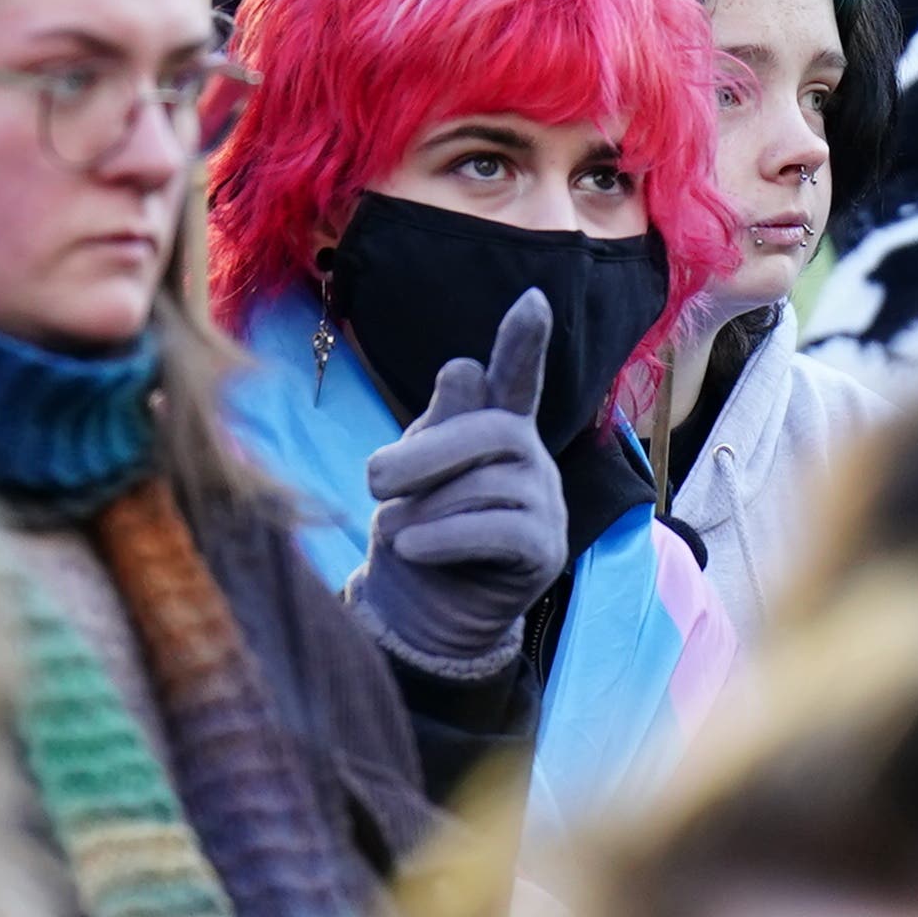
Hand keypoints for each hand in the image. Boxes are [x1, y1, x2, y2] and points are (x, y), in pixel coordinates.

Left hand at [347, 289, 566, 678]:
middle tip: (372, 479)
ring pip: (489, 483)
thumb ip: (436, 428)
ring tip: (392, 531)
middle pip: (493, 428)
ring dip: (425, 507)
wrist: (423, 617)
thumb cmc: (415, 532)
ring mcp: (545, 503)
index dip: (524, 341)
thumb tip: (463, 369)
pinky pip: (497, 529)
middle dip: (429, 450)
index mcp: (496, 426)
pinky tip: (411, 545)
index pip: (515, 377)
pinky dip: (443, 536)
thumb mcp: (411, 477)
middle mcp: (529, 457)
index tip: (533, 299)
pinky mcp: (545, 550)